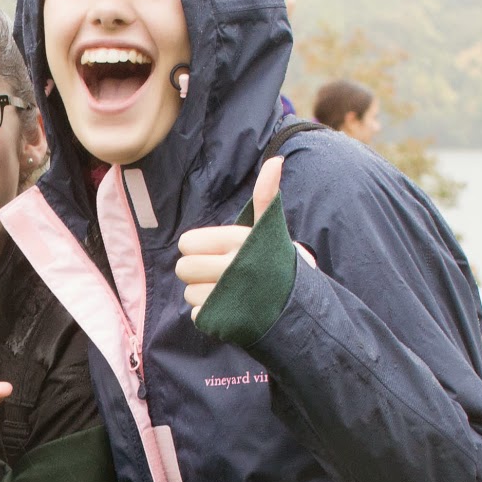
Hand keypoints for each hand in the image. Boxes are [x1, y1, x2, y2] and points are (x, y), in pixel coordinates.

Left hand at [174, 155, 282, 312]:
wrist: (298, 306)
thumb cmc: (277, 262)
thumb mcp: (270, 229)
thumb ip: (266, 197)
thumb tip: (276, 161)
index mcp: (239, 240)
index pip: (187, 243)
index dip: (198, 248)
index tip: (220, 252)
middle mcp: (233, 267)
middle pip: (183, 269)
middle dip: (197, 272)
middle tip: (220, 273)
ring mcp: (229, 296)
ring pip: (189, 294)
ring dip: (204, 295)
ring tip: (229, 293)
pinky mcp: (226, 320)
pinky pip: (197, 315)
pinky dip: (210, 315)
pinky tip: (229, 310)